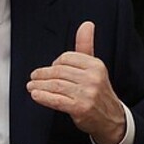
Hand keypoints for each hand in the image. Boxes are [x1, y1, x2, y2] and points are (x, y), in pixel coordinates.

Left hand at [27, 21, 126, 143]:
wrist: (112, 119)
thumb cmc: (98, 91)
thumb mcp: (95, 67)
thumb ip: (86, 45)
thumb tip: (86, 24)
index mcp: (96, 65)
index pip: (66, 58)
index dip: (54, 64)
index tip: (49, 69)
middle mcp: (93, 78)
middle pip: (58, 72)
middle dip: (43, 75)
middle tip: (33, 77)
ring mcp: (87, 94)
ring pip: (55, 85)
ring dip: (39, 85)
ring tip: (31, 86)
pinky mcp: (81, 108)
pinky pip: (56, 100)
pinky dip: (43, 97)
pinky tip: (36, 95)